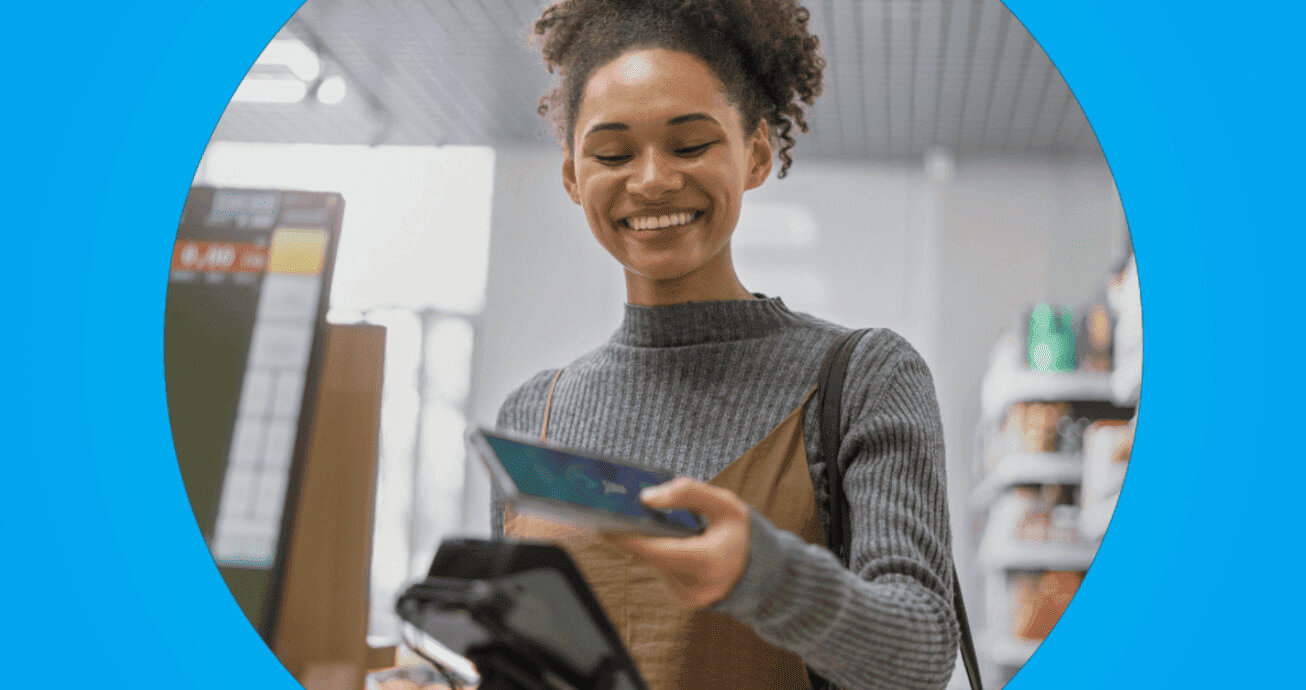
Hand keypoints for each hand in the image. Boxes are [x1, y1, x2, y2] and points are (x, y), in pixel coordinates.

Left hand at [600, 477, 750, 609]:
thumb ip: (687, 493)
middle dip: (634, 535)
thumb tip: (646, 497)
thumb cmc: (741, 532)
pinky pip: (663, 572)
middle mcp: (696, 586)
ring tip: (653, 525)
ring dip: (651, 545)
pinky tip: (673, 544)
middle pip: (649, 557)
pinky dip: (663, 556)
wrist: (761, 569)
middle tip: (617, 513)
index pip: (655, 551)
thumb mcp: (724, 503)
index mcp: (707, 561)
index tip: (604, 521)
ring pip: (654, 564)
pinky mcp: (685, 600)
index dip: (626, 537)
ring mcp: (689, 597)